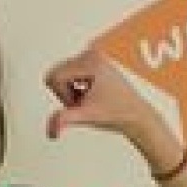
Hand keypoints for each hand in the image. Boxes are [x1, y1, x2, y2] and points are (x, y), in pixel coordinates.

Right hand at [42, 49, 169, 144]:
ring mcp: (94, 56)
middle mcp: (92, 54)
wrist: (134, 113)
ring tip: (90, 97)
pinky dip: (76, 86)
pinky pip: (70, 72)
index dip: (62, 95)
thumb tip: (52, 131)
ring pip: (61, 74)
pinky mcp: (95, 61)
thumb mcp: (84, 116)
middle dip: (65, 92)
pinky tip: (92, 93)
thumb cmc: (114, 112)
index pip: (53, 77)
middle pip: (55, 73)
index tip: (80, 101)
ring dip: (70, 90)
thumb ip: (63, 120)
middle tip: (85, 100)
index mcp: (90, 61)